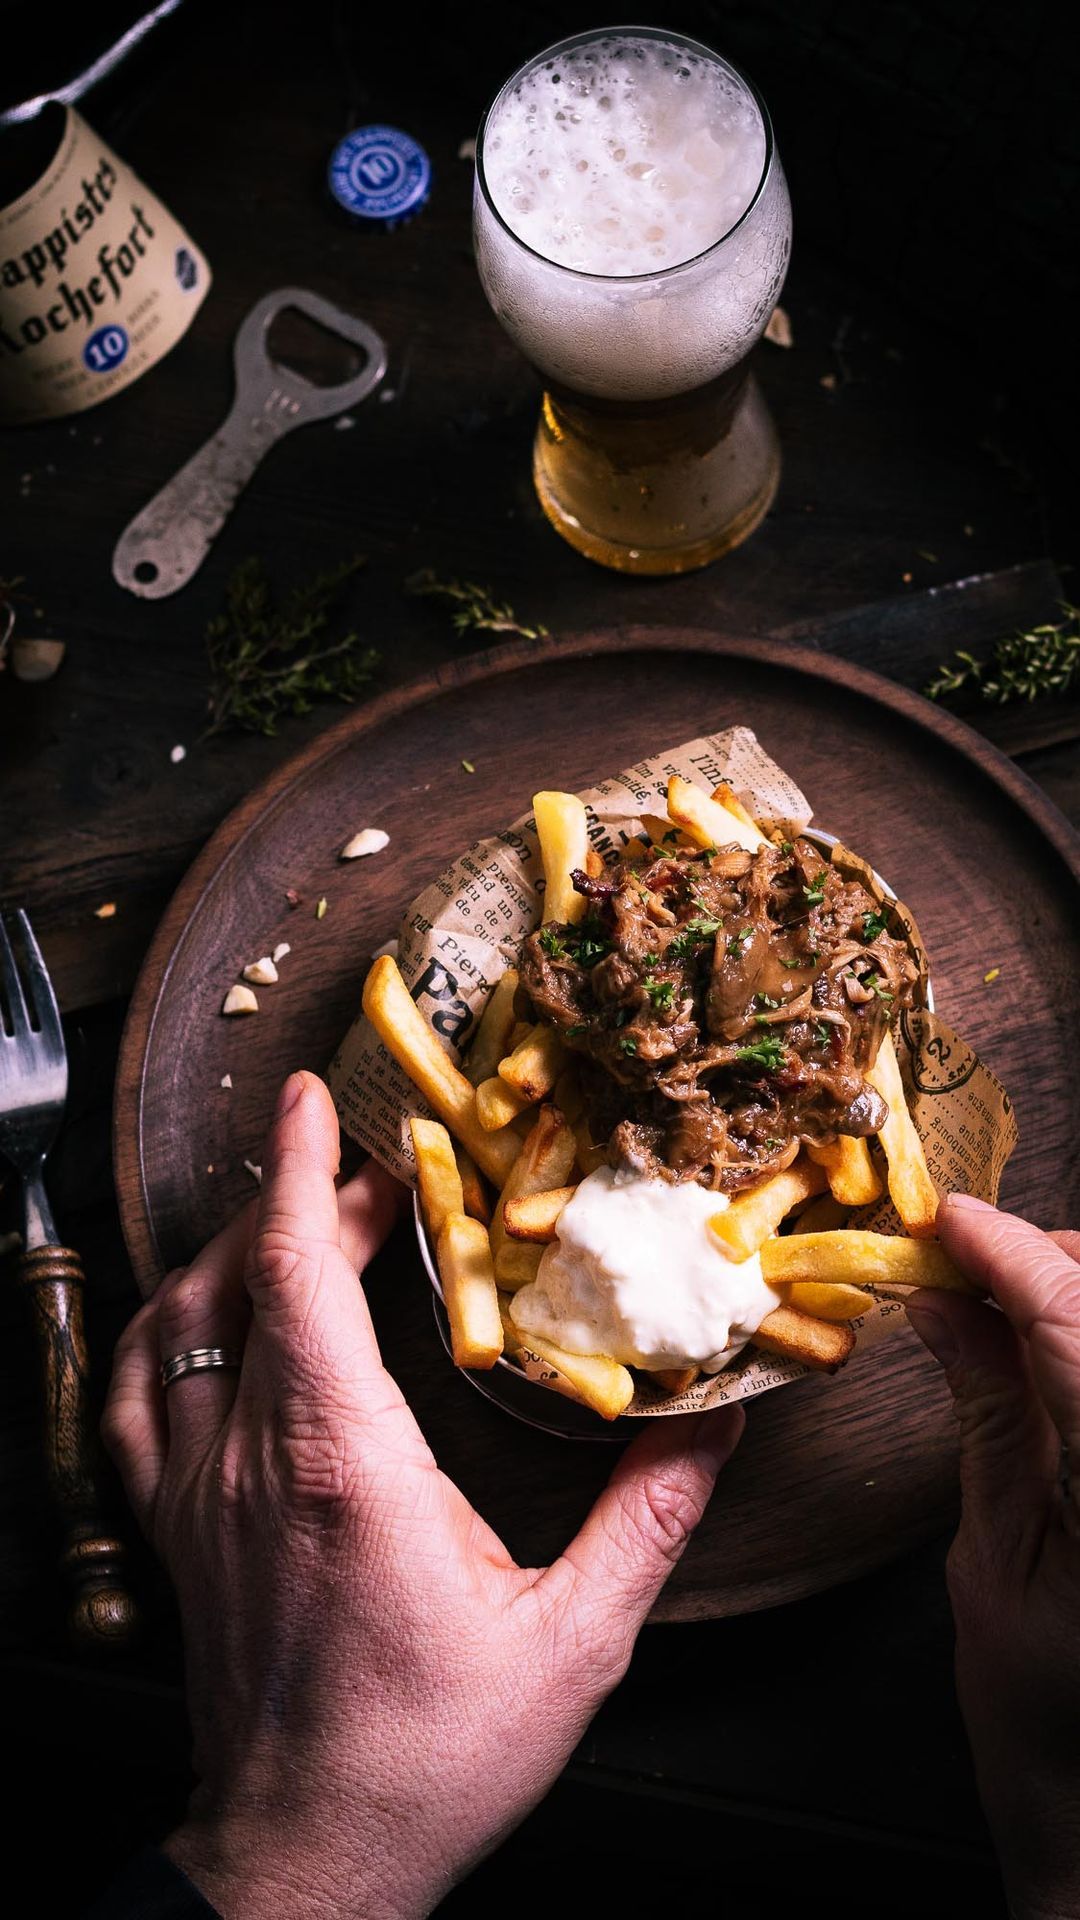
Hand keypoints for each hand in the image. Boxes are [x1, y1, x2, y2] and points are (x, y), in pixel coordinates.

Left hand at [103, 1072, 743, 1919]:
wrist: (308, 1862)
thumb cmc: (430, 1760)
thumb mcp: (574, 1642)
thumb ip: (649, 1519)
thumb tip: (715, 1424)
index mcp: (341, 1465)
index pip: (295, 1274)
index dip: (303, 1170)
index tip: (317, 1098)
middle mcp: (250, 1462)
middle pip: (249, 1277)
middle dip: (307, 1199)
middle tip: (380, 1174)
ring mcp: (196, 1494)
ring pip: (182, 1320)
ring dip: (239, 1251)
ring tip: (305, 1223)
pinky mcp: (174, 1529)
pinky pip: (137, 1393)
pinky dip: (168, 1325)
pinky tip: (203, 1312)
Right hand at [906, 1195, 1079, 1919]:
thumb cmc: (1043, 1714)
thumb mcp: (995, 1558)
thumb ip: (988, 1415)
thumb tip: (943, 1301)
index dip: (1010, 1254)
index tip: (946, 1217)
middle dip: (1047, 1263)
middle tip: (956, 1266)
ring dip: (1074, 1296)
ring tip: (992, 1306)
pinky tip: (1041, 1349)